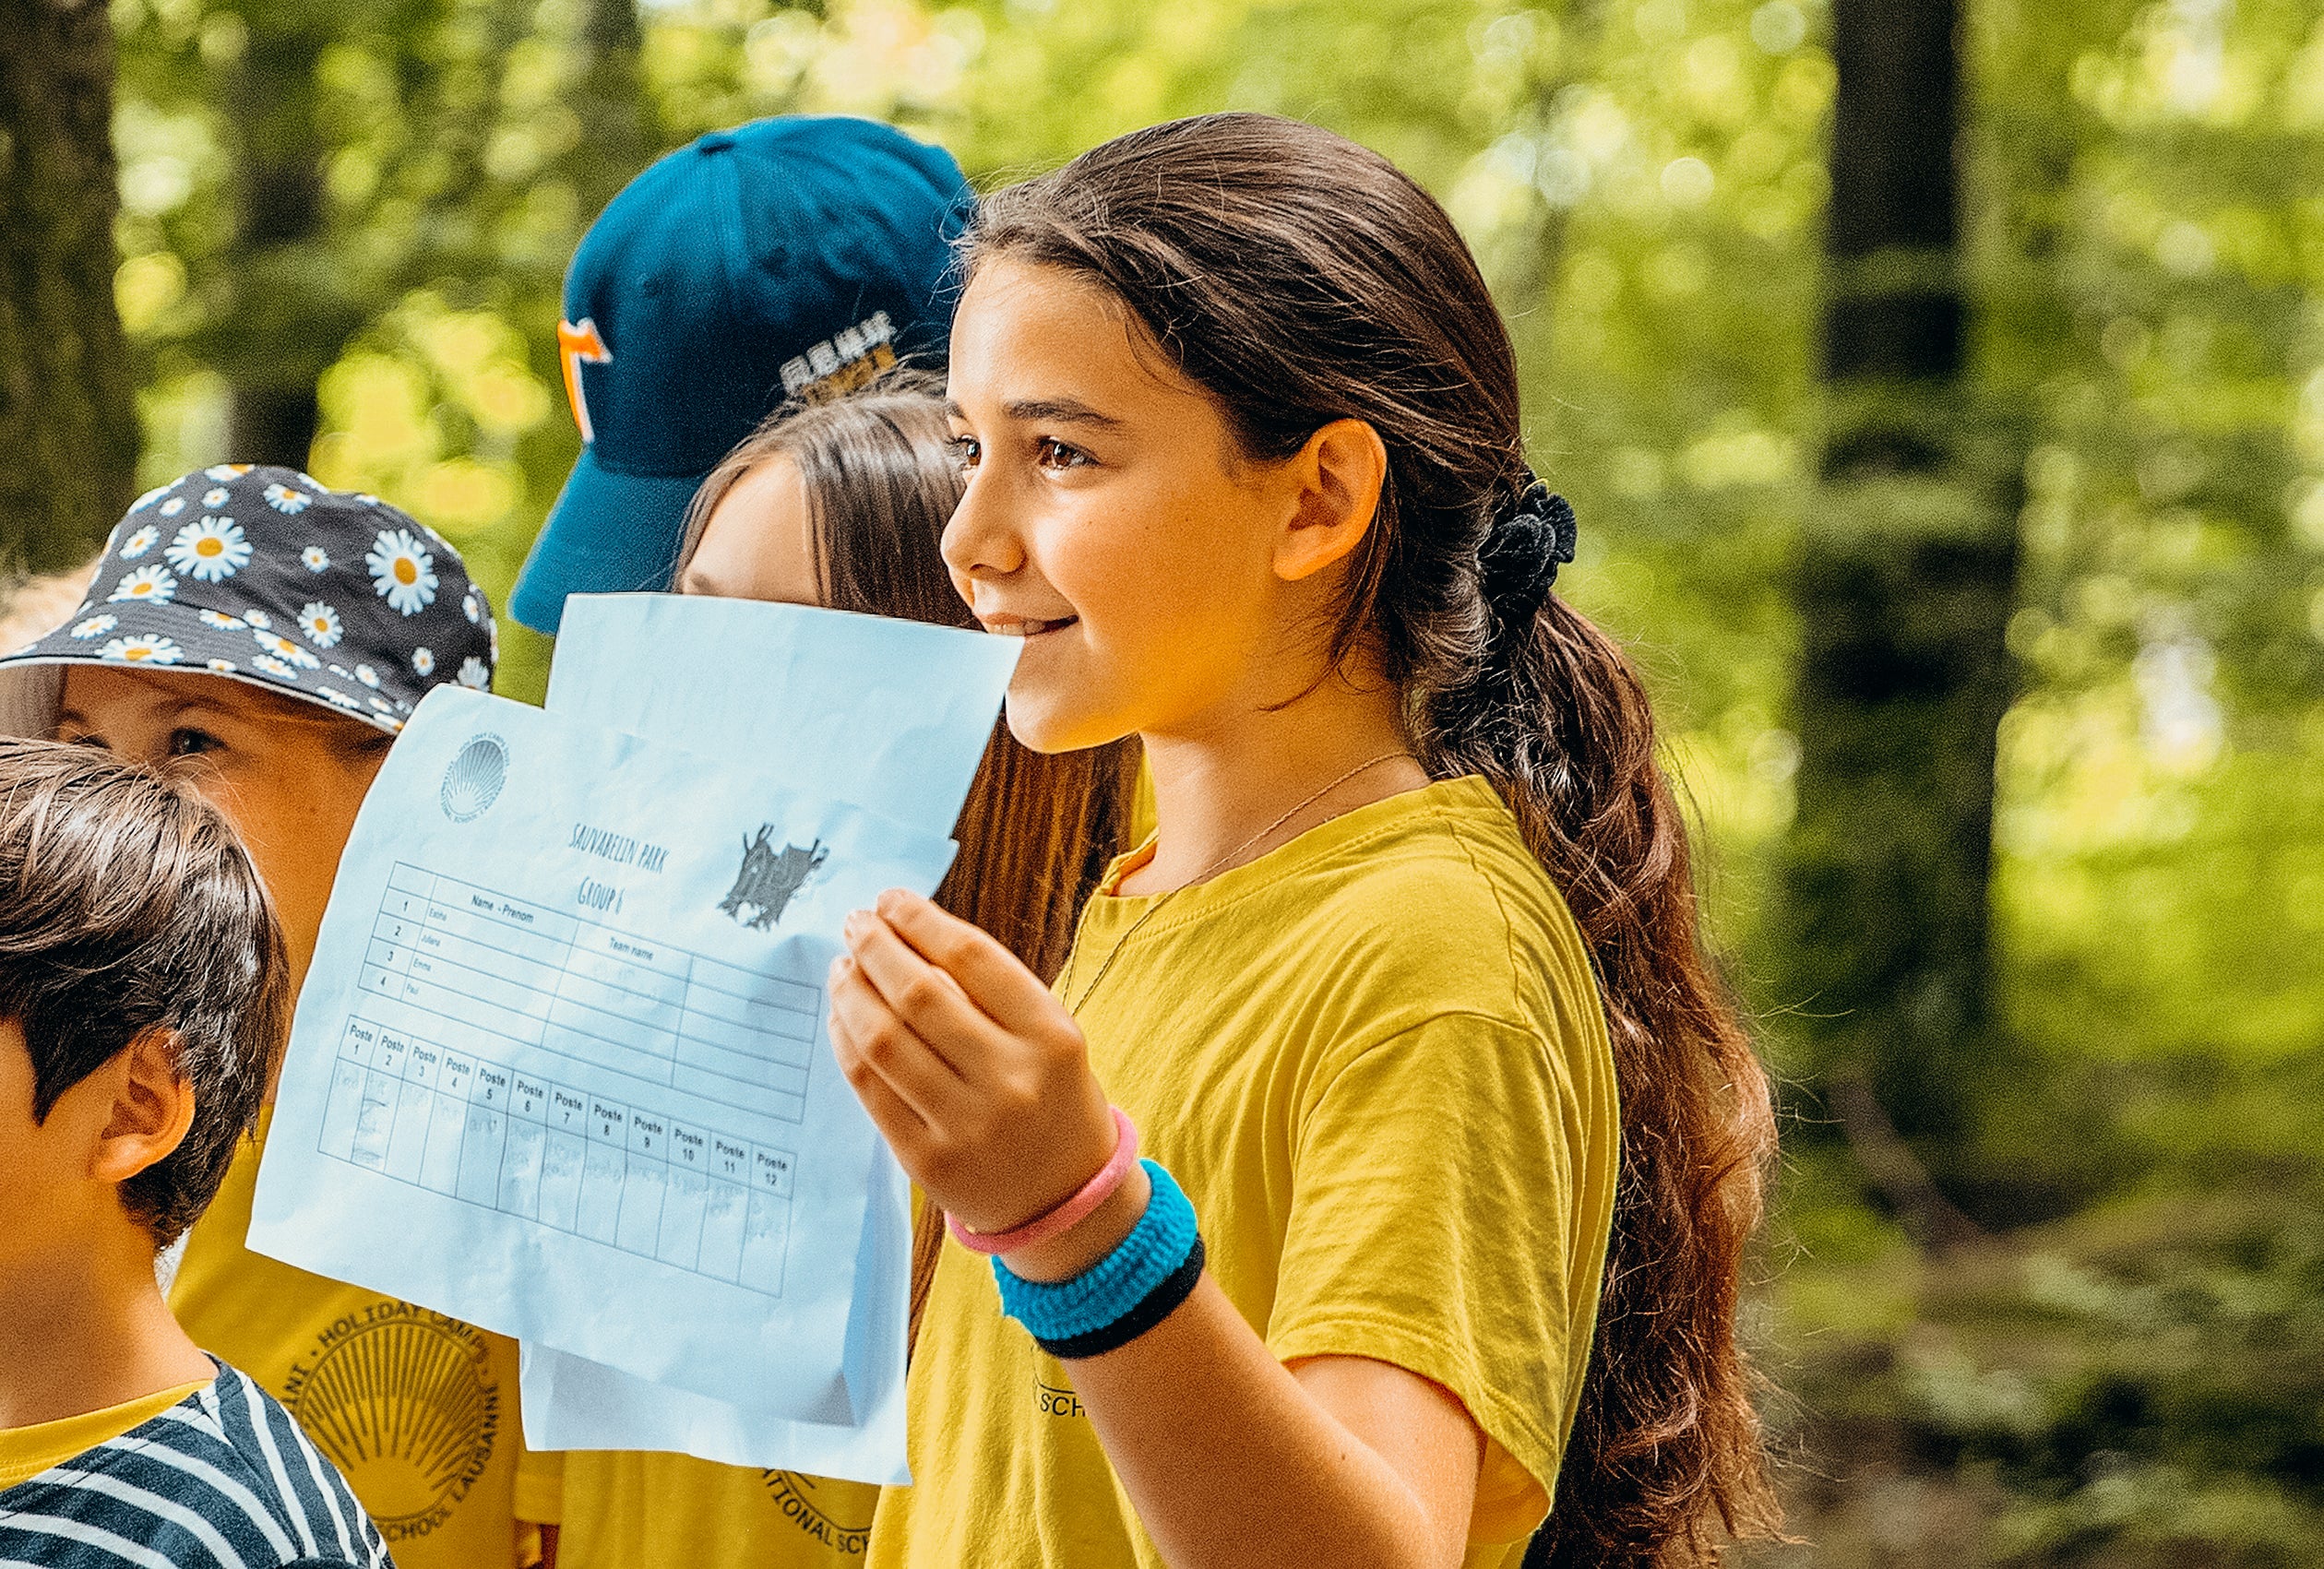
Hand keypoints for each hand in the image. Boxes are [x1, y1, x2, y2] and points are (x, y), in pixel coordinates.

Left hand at [829, 889, 1120, 1247]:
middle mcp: (1011, 1079)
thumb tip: (903, 936)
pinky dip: (847, 1042)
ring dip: (852, 992)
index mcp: (1050, 1036)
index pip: (972, 957)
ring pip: (884, 1040)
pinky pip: (870, 1088)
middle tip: (856, 923)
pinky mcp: (928, 1161)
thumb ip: (990, 992)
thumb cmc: (1050, 1096)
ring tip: (842, 966)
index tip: (890, 899)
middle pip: (919, 994)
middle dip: (876, 947)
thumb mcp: (1048, 1037)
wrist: (1065, 1198)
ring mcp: (967, 1125)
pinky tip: (841, 1017)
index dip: (921, 920)